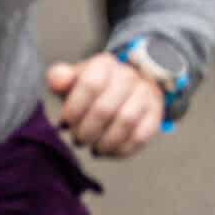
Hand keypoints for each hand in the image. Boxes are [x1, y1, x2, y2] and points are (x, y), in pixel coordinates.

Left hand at [45, 55, 163, 157]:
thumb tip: (58, 81)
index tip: (64, 123)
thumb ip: (60, 78)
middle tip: (78, 139)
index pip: (90, 85)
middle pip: (105, 108)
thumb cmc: (92, 89)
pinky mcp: (155, 114)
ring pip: (125, 122)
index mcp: (105, 64)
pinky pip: (140, 136)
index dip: (74, 110)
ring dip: (104, 142)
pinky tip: (109, 150)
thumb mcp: (73, 80)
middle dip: (86, 131)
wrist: (126, 89)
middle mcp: (129, 76)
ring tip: (94, 147)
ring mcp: (146, 94)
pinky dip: (121, 149)